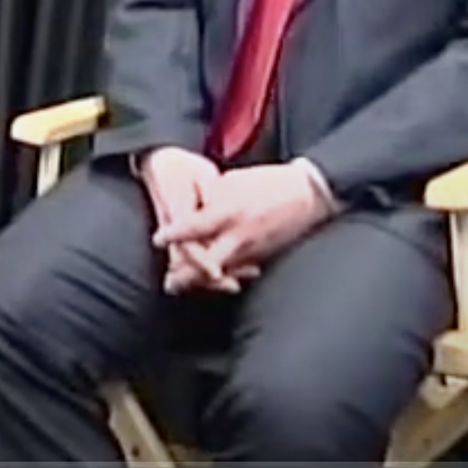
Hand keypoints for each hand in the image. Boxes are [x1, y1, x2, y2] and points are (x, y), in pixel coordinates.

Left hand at [152, 161, 331, 276]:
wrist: (309, 194)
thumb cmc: (268, 182)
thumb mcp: (232, 181)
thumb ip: (209, 200)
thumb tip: (191, 214)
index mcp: (227, 211)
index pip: (192, 228)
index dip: (172, 235)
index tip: (158, 239)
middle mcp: (238, 236)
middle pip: (205, 265)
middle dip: (186, 276)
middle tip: (169, 282)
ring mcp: (252, 251)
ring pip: (221, 275)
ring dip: (201, 282)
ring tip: (183, 286)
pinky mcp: (264, 258)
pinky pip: (239, 273)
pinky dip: (224, 278)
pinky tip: (213, 281)